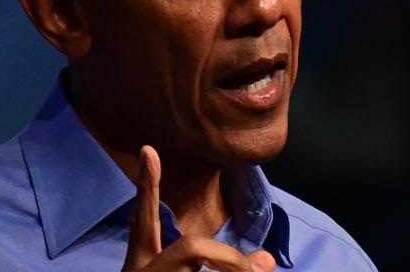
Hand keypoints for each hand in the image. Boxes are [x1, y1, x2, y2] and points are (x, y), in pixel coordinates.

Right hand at [121, 145, 275, 271]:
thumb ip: (220, 265)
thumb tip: (267, 261)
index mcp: (142, 263)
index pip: (144, 218)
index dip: (147, 186)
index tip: (149, 149)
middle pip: (190, 250)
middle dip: (229, 258)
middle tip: (260, 270)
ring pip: (194, 257)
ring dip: (236, 269)